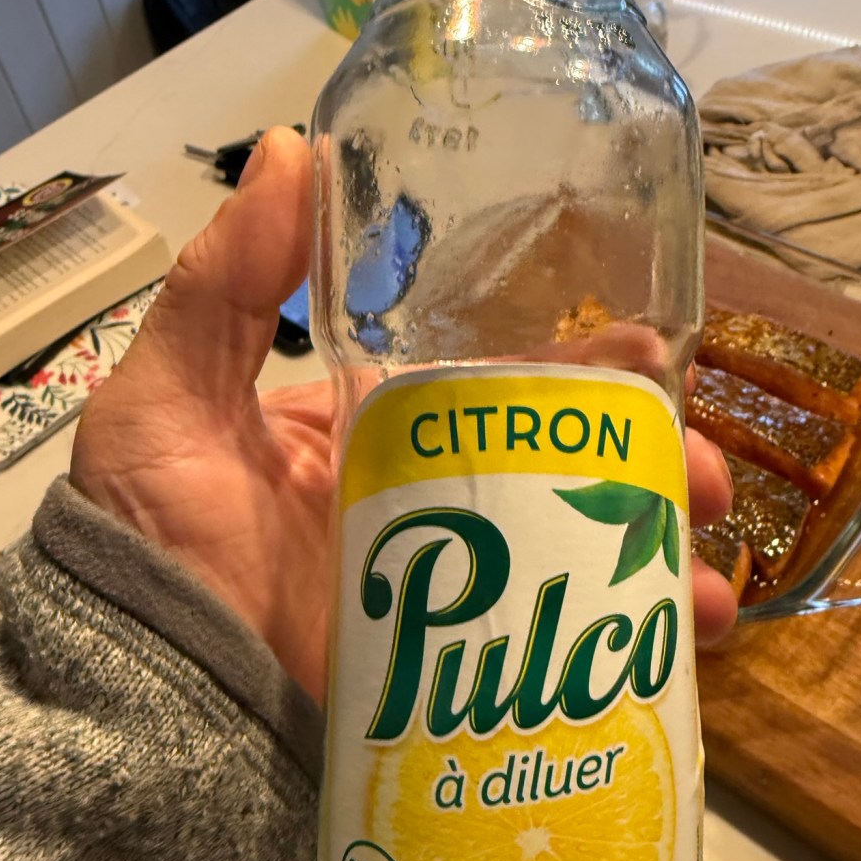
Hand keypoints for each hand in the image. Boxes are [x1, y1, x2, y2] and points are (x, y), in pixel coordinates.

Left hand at [71, 128, 735, 708]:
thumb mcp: (171, 400)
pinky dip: (637, 646)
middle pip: (565, 471)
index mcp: (378, 431)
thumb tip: (291, 146)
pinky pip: (566, 653)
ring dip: (661, 556)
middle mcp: (429, 505)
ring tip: (712, 570)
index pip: (500, 385)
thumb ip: (226, 285)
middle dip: (649, 466)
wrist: (147, 715)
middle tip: (708, 475)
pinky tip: (689, 639)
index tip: (658, 358)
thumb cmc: (159, 545)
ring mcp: (455, 597)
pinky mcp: (468, 677)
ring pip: (581, 560)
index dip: (584, 372)